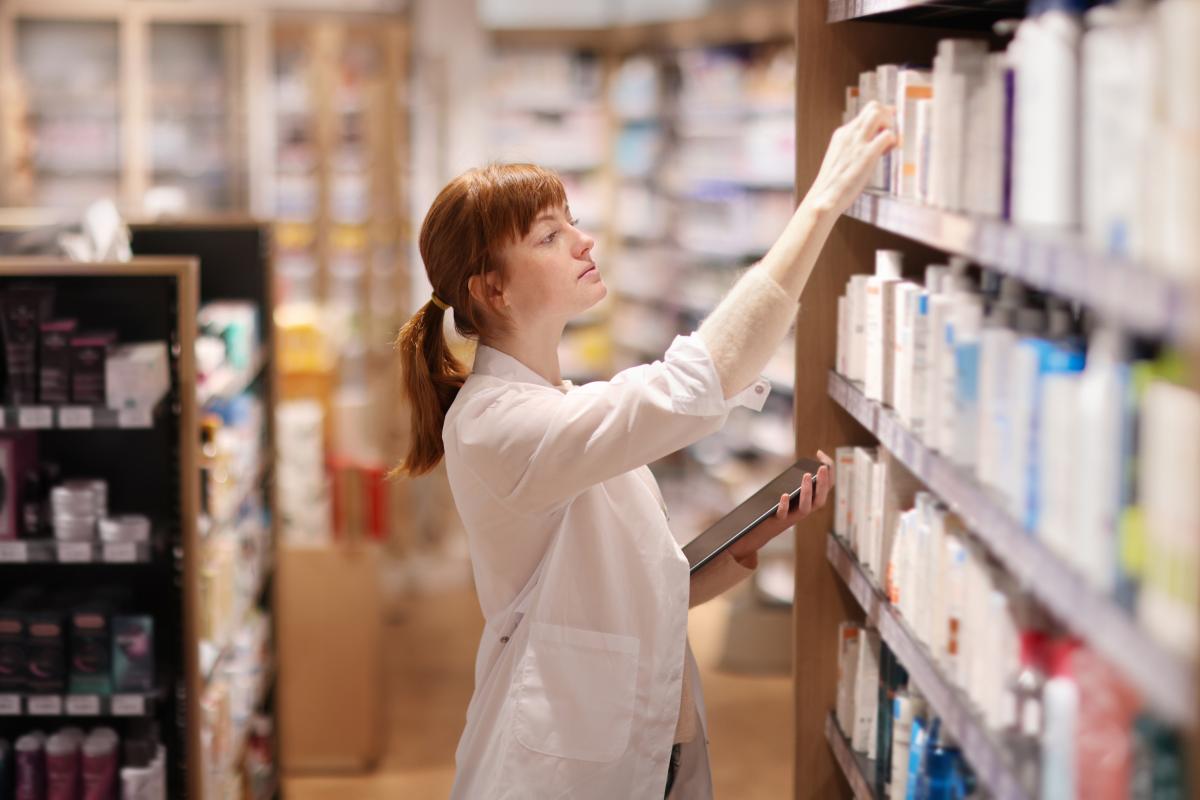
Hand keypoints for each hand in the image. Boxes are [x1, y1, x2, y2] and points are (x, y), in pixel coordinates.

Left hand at [727, 450, 835, 565]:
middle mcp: (805, 510)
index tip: (820, 453)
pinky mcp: (779, 522)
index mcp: (810, 501)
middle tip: (822, 467)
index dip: (827, 471)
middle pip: (820, 499)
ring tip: (806, 475)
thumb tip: (802, 467)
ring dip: (807, 492)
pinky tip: (784, 495)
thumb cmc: (776, 505)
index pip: (826, 487)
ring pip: (806, 508)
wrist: (761, 528)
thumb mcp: (788, 489)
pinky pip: (783, 515)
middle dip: (823, 483)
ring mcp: (793, 517)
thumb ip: (795, 481)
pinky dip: (785, 506)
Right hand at [801, 101, 895, 216]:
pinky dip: (893, 142)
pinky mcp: (867, 155)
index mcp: (841, 134)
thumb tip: (864, 150)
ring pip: (879, 113)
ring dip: (890, 124)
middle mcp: (849, 133)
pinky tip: (887, 154)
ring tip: (888, 143)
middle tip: (890, 134)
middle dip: (888, 116)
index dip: (878, 119)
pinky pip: (888, 135)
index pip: (864, 113)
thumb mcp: (839, 160)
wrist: (823, 199)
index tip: (883, 132)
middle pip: (873, 106)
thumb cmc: (833, 185)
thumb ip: (851, 150)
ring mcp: (857, 143)